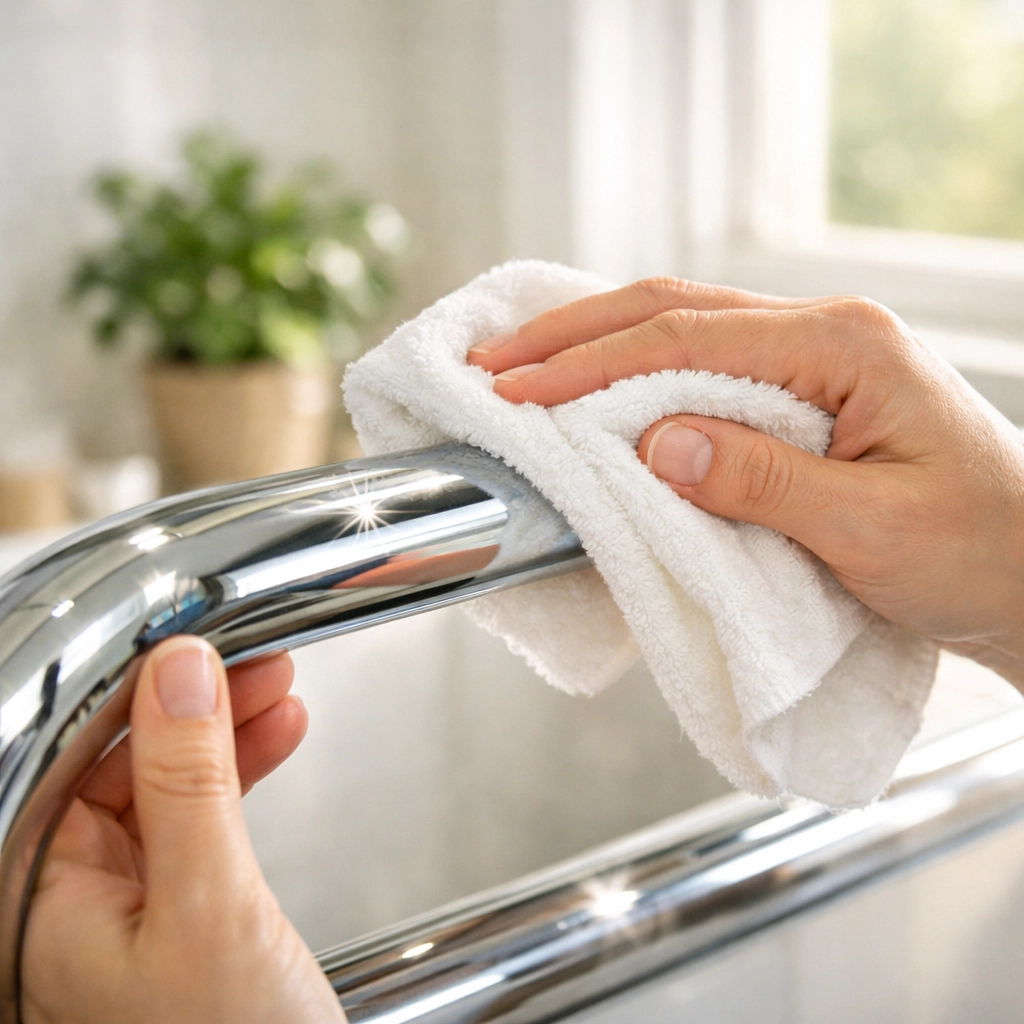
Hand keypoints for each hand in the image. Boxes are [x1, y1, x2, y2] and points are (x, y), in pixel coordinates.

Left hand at [21, 636, 345, 1023]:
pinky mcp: (174, 914)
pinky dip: (240, 777)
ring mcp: (123, 908)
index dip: (142, 687)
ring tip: (279, 692)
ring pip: (165, 785)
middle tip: (255, 661)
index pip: (77, 755)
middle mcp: (66, 903)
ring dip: (225, 733)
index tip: (201, 639)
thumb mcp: (212, 906)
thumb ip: (189, 783)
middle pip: (122, 763)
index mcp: (39, 903)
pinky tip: (275, 742)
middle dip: (195, 705)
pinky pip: (197, 821)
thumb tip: (178, 672)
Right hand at [468, 277, 1023, 688]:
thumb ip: (762, 481)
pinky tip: (601, 386)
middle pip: (674, 310)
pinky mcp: (804, 396)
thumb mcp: (870, 529)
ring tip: (526, 366)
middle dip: (575, 335)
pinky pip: (706, 368)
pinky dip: (640, 374)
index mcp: (845, 347)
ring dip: (599, 346)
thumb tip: (656, 444)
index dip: (591, 364)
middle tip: (495, 362)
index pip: (687, 338)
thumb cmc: (980, 553)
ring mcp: (815, 360)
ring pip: (684, 330)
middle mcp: (826, 335)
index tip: (519, 391)